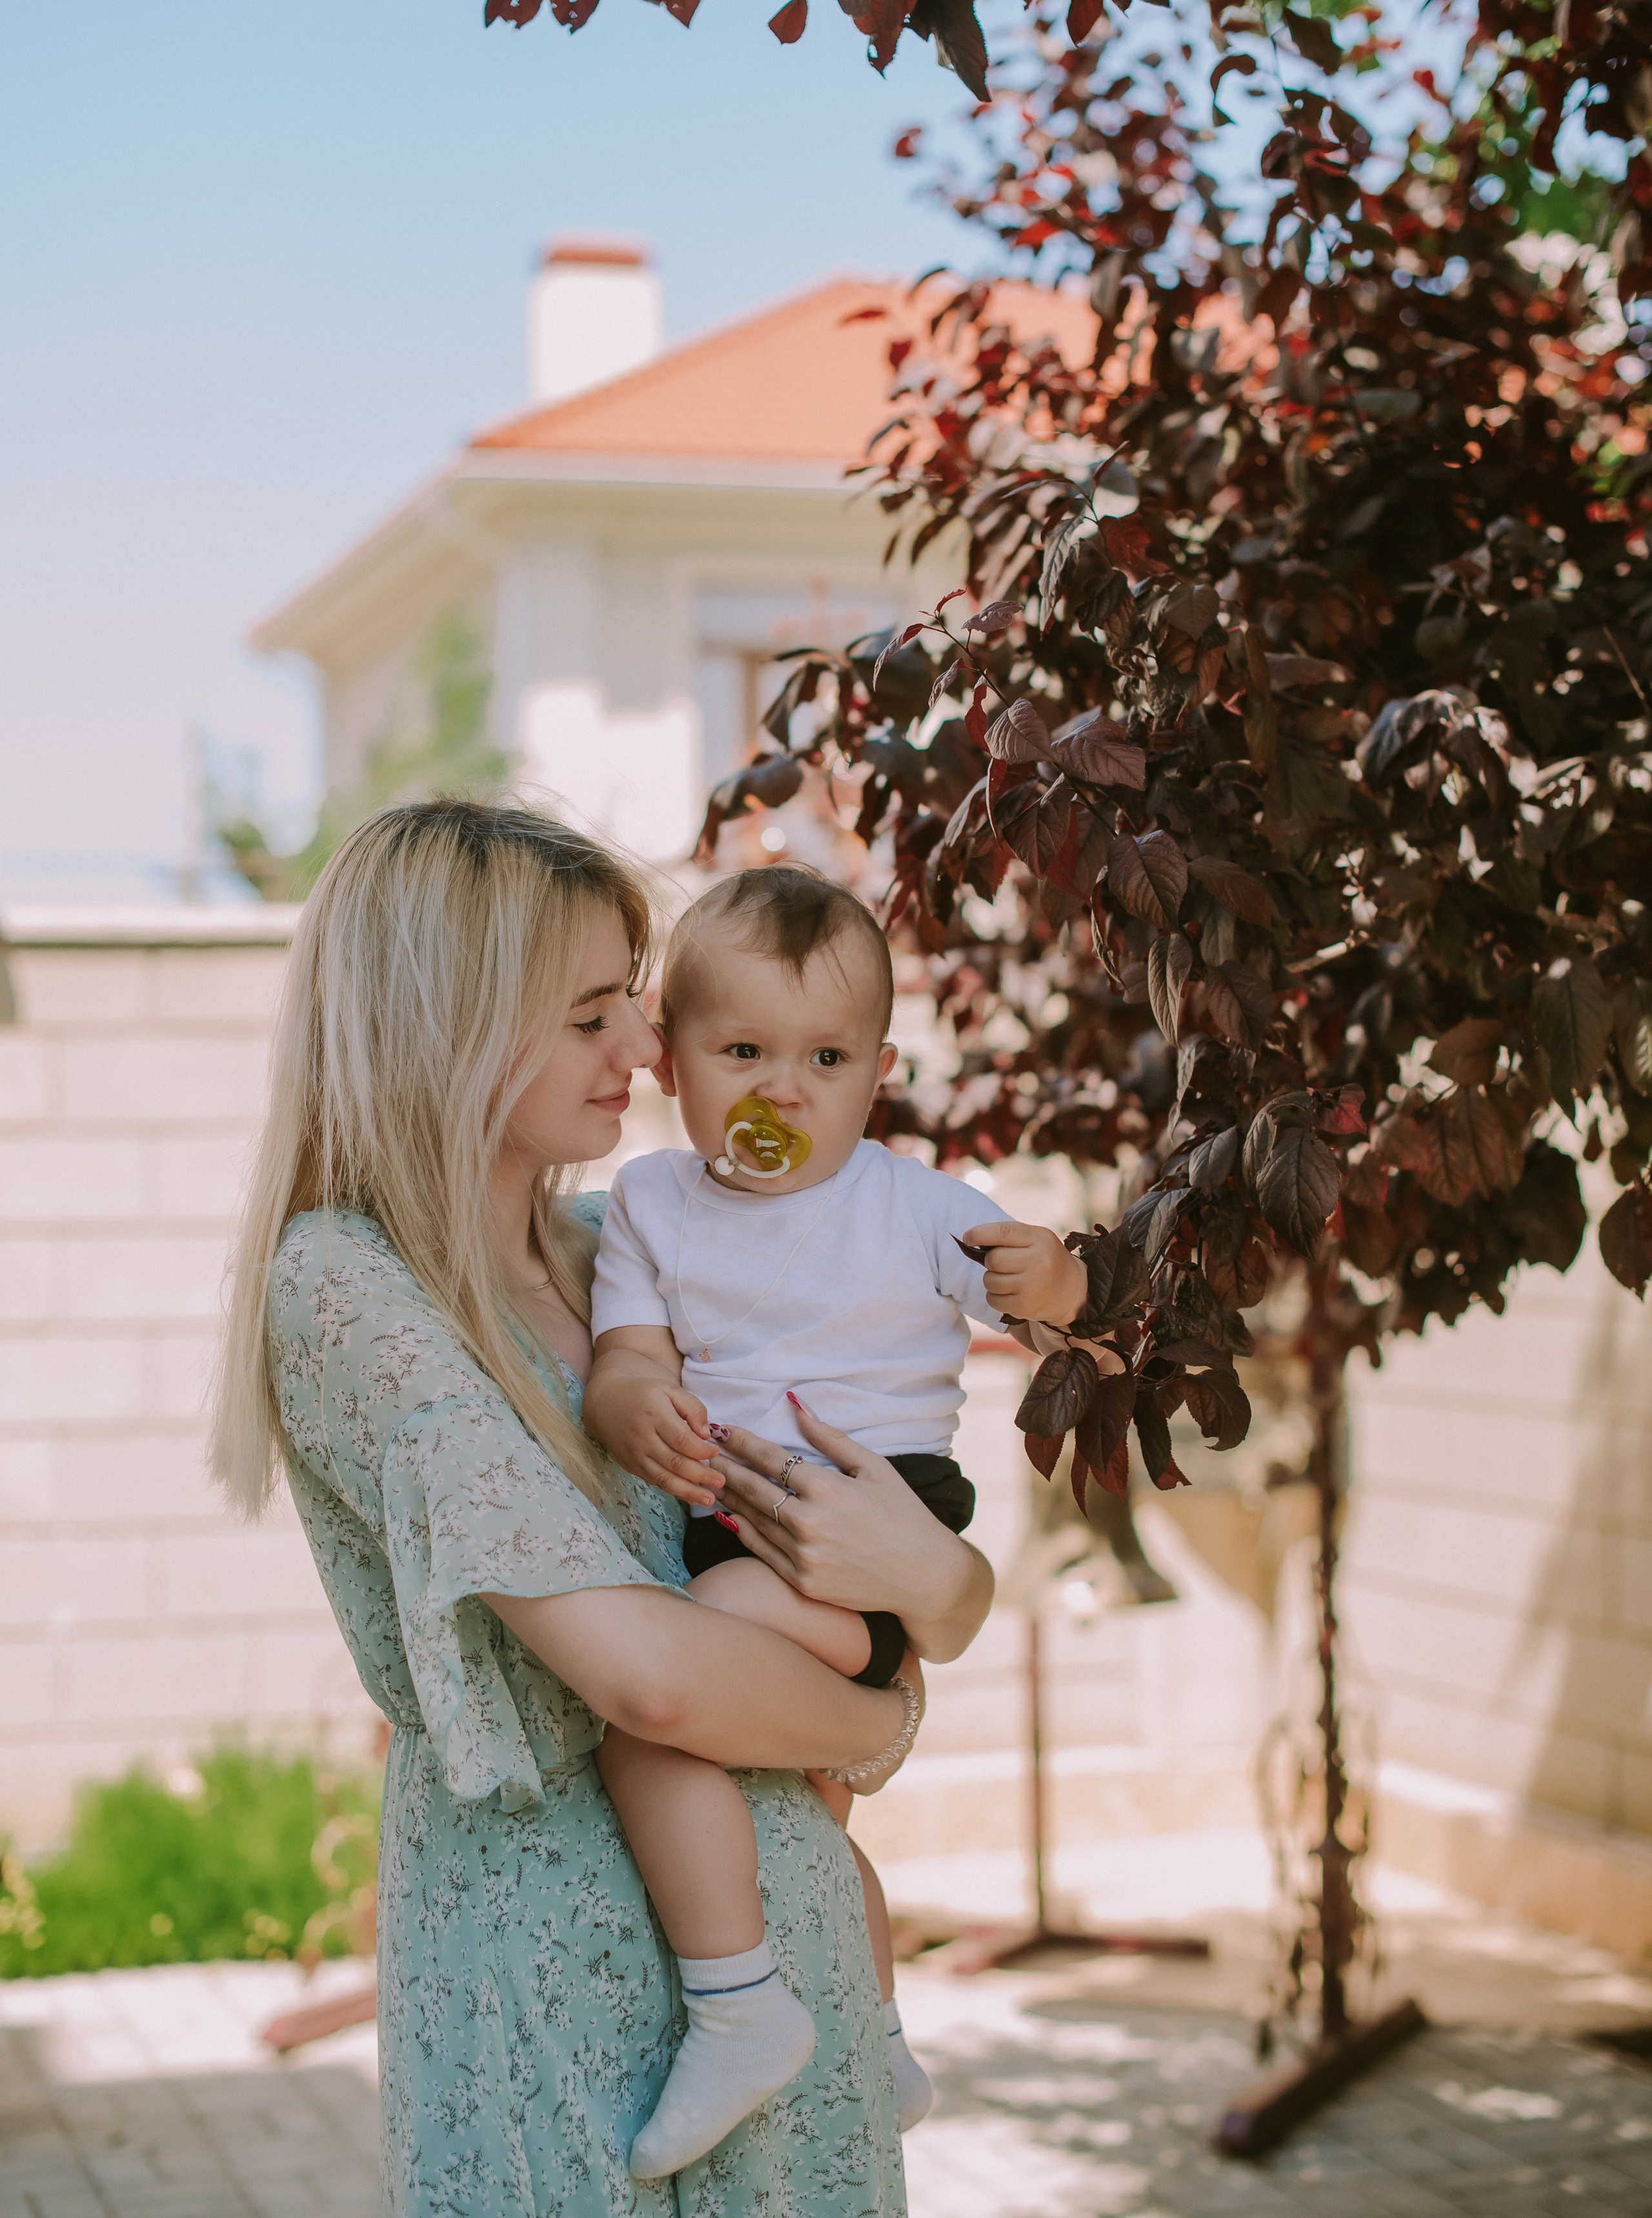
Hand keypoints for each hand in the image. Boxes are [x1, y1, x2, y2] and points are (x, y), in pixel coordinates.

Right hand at [602, 1381, 723, 1507]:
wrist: (607, 1402)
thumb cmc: (645, 1394)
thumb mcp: (670, 1390)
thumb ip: (692, 1407)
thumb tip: (706, 1434)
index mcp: (654, 1414)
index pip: (681, 1440)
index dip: (701, 1450)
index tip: (716, 1453)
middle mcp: (642, 1437)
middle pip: (675, 1462)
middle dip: (700, 1476)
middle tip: (721, 1482)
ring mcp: (634, 1454)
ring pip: (664, 1478)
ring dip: (688, 1491)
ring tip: (708, 1499)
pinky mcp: (630, 1465)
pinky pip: (655, 1481)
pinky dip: (674, 1490)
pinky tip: (690, 1495)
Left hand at [708, 1398, 992, 1659]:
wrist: (922, 1576)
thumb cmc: (902, 1514)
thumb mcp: (873, 1467)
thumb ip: (830, 1437)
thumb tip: (795, 1403)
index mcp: (827, 1489)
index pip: (771, 1459)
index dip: (742, 1442)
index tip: (723, 1429)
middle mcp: (809, 1523)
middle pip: (752, 1489)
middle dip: (725, 1466)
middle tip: (702, 1451)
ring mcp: (803, 1556)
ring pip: (751, 1520)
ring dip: (728, 1496)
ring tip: (709, 1478)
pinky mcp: (801, 1582)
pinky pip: (761, 1551)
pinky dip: (741, 1530)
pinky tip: (728, 1514)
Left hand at [964, 1220, 1087, 1326]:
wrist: (1070, 1291)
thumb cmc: (1044, 1258)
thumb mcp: (1035, 1239)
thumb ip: (1008, 1236)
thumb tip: (971, 1239)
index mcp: (1040, 1239)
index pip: (1004, 1232)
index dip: (980, 1234)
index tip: (968, 1238)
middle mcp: (1039, 1262)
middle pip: (993, 1259)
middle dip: (990, 1261)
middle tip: (1001, 1263)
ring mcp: (1032, 1286)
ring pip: (990, 1280)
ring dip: (991, 1279)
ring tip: (1007, 1278)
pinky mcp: (1025, 1306)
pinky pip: (993, 1299)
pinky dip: (994, 1296)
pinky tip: (1009, 1292)